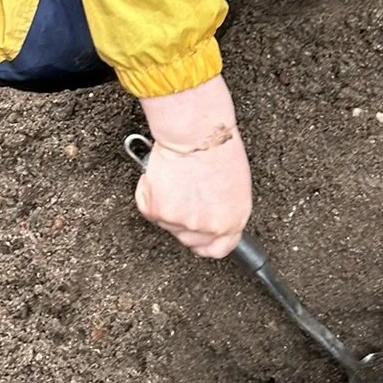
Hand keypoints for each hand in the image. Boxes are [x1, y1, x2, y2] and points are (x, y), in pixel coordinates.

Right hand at [137, 75, 251, 257]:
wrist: (196, 133)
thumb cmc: (218, 147)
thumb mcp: (234, 184)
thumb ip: (224, 207)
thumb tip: (212, 214)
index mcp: (232, 220)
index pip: (219, 249)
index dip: (206, 242)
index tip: (200, 237)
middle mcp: (208, 227)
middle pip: (190, 240)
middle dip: (184, 222)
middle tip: (184, 196)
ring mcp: (182, 222)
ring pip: (167, 223)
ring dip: (167, 204)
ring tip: (177, 178)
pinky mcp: (158, 211)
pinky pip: (148, 207)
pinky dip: (149, 191)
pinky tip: (162, 175)